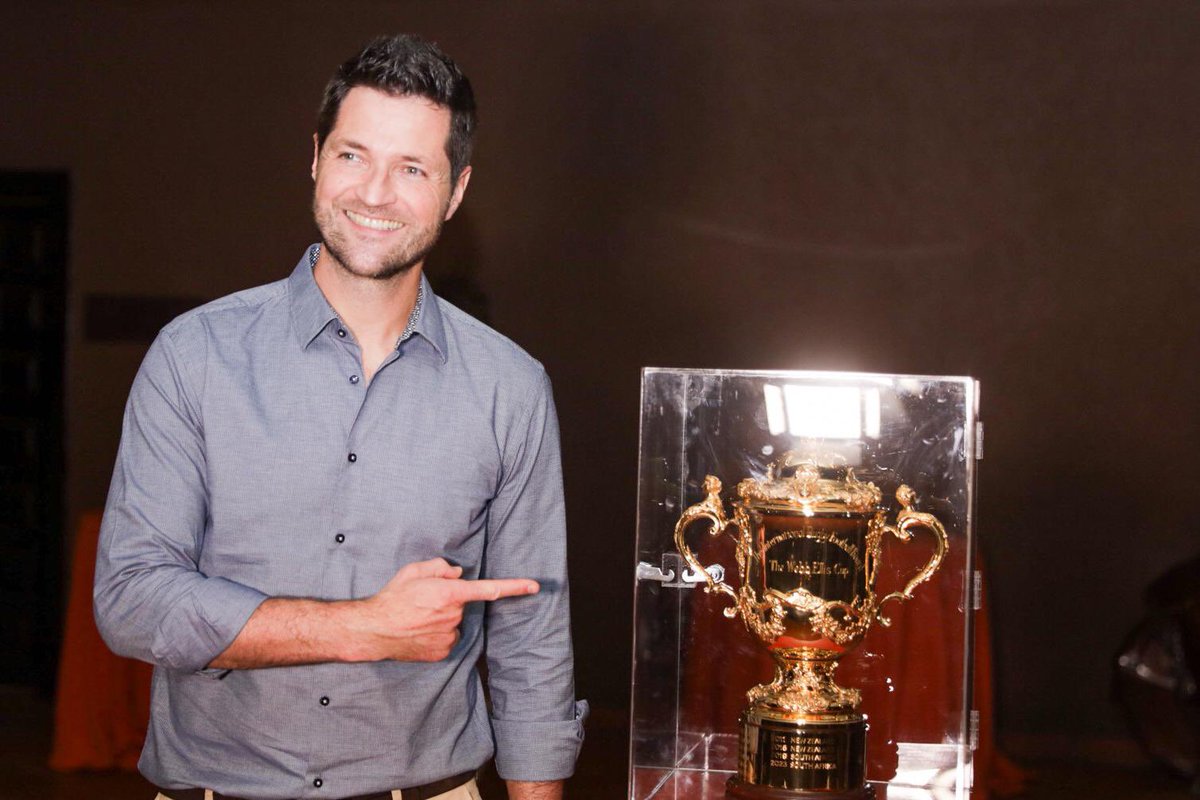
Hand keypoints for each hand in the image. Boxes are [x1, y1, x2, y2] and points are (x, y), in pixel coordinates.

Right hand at [357, 558, 538, 661]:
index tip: (534, 586)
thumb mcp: (414, 571)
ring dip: (442, 618)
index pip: (489, 589)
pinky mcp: (442, 652)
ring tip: (417, 617)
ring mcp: (448, 636)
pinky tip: (418, 631)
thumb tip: (458, 573)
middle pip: (461, 603)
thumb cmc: (392, 597)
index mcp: (449, 593)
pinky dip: (436, 633)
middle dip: (449, 600)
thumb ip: (440, 567)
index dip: (514, 587)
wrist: (373, 630)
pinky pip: (447, 638)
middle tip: (424, 601)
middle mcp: (452, 616)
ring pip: (454, 621)